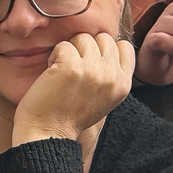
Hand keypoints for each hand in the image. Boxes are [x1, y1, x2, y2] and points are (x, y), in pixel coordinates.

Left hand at [14, 30, 136, 146]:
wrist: (48, 134)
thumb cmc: (70, 116)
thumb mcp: (104, 98)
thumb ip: (110, 74)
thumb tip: (109, 45)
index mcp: (123, 84)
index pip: (124, 47)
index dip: (105, 48)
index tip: (90, 62)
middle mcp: (112, 76)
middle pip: (103, 38)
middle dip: (85, 47)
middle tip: (73, 68)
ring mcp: (93, 70)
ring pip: (82, 38)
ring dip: (69, 51)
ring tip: (62, 72)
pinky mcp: (71, 67)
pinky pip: (63, 45)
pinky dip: (54, 57)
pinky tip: (52, 75)